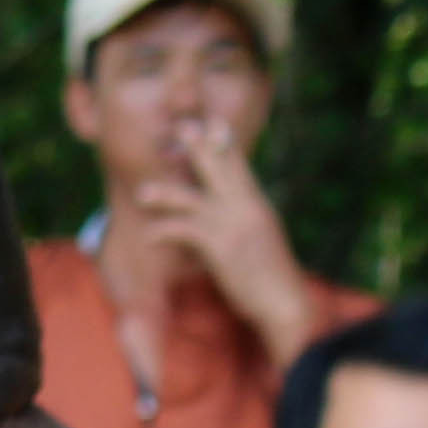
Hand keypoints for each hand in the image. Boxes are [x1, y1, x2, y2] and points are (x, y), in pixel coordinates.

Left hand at [150, 118, 317, 360]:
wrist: (285, 303)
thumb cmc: (270, 278)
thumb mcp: (259, 240)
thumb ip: (244, 220)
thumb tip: (228, 210)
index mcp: (256, 204)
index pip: (238, 165)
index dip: (221, 144)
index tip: (207, 124)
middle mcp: (247, 207)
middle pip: (220, 168)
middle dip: (198, 147)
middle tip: (181, 127)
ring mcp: (234, 225)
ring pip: (192, 199)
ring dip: (165, 194)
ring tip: (142, 193)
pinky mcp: (221, 247)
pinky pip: (184, 232)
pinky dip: (163, 232)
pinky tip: (148, 239)